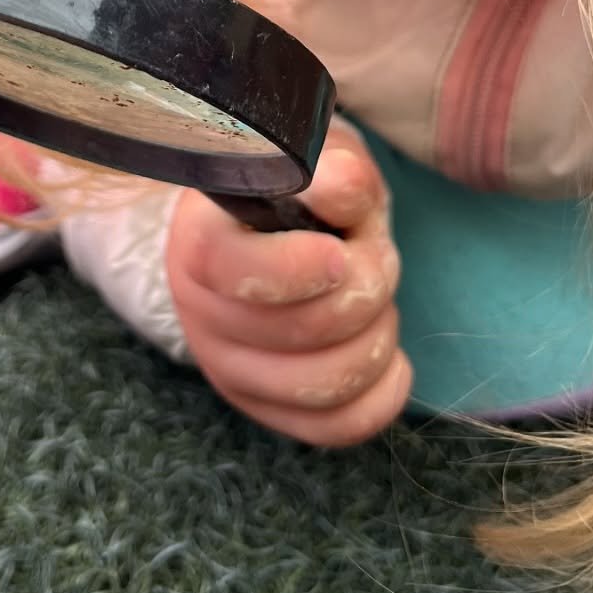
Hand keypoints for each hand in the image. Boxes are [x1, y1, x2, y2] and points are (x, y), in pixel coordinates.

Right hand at [167, 122, 409, 446]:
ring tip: (379, 303)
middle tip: (375, 258)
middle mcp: (199, 311)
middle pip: (295, 332)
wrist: (274, 232)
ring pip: (320, 386)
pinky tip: (393, 360)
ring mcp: (227, 367)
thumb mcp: (319, 164)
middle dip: (363, 293)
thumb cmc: (300, 194)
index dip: (292, 269)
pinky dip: (382, 396)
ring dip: (376, 339)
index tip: (339, 252)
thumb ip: (334, 172)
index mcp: (200, 238)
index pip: (226, 269)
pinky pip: (334, 428)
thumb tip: (340, 189)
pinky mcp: (265, 407)